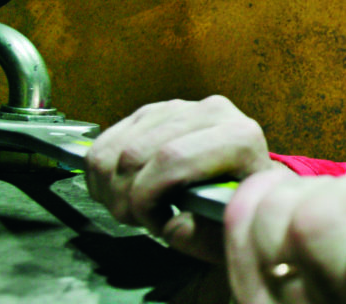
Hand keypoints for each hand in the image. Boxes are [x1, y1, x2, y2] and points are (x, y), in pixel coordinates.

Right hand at [85, 95, 288, 261]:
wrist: (244, 183)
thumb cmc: (239, 208)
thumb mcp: (233, 232)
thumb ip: (203, 236)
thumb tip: (172, 226)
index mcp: (239, 137)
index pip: (171, 158)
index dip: (148, 198)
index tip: (155, 223)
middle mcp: (210, 112)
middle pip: (135, 154)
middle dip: (124, 198)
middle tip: (139, 220)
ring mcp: (178, 108)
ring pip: (113, 149)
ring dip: (109, 188)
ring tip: (134, 207)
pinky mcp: (153, 112)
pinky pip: (105, 142)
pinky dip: (101, 175)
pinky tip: (124, 191)